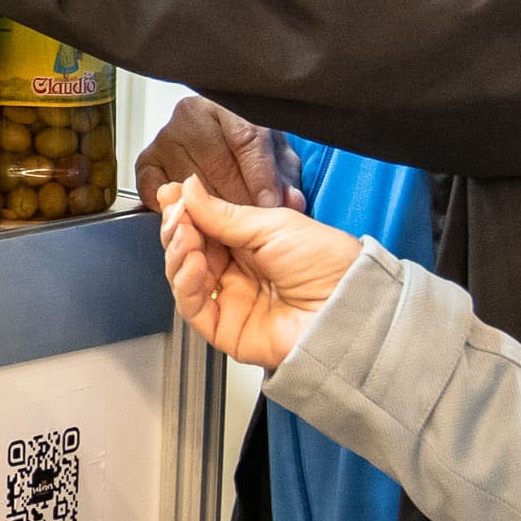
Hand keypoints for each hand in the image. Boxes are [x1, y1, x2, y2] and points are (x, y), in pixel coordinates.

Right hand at [135, 94, 289, 213]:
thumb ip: (285, 177)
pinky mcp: (147, 163)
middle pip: (216, 163)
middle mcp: (190, 115)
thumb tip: (291, 200)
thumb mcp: (278, 158)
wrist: (226, 145)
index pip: (246, 137)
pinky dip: (177, 209)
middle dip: (240, 200)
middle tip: (257, 225)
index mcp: (228, 103)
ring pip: (189, 182)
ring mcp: (164, 139)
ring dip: (212, 213)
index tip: (272, 203)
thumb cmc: (252, 151)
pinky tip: (198, 221)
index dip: (261, 175)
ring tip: (233, 232)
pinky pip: (155, 191)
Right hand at [153, 174, 365, 373]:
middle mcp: (239, 273)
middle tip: (177, 212)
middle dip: (178, 229)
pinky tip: (190, 262)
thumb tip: (189, 191)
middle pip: (189, 252)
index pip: (205, 227)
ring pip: (185, 278)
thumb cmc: (329, 266)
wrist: (349, 306)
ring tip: (185, 235)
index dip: (185, 211)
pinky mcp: (227, 329)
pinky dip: (184, 284)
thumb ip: (225, 214)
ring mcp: (232, 301)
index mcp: (252, 245)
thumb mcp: (273, 225)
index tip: (171, 194)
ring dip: (177, 253)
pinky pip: (193, 308)